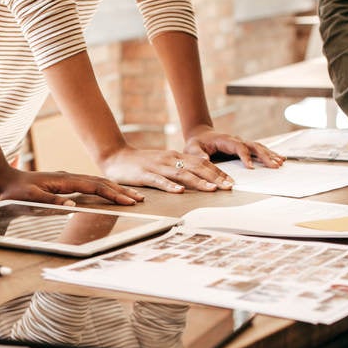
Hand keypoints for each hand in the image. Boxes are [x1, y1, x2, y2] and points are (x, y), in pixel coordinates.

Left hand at [0, 166, 143, 205]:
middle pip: (101, 183)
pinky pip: (89, 185)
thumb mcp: (30, 198)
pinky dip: (103, 189)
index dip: (113, 194)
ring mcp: (68, 180)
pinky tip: (109, 193)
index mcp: (65, 181)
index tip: (128, 201)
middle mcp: (69, 178)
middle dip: (121, 191)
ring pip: (97, 183)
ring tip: (130, 196)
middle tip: (139, 199)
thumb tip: (71, 206)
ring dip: (114, 189)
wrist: (3, 179)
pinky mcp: (65, 184)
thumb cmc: (15, 192)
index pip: (95, 186)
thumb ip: (50, 202)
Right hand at [99, 144, 232, 192]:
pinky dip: (170, 186)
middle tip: (229, 187)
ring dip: (199, 182)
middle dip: (215, 177)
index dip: (218, 172)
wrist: (116, 156)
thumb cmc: (140, 163)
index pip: (202, 163)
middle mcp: (170, 159)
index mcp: (176, 157)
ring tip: (213, 190)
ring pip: (182, 174)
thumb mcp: (163, 163)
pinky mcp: (145, 174)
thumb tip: (198, 179)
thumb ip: (178, 169)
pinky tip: (180, 191)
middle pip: (197, 167)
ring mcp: (158, 166)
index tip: (231, 182)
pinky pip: (160, 181)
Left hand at [185, 127, 283, 171]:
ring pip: (259, 148)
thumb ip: (197, 154)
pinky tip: (280, 159)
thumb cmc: (196, 143)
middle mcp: (236, 140)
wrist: (200, 135)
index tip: (250, 167)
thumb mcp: (192, 148)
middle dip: (265, 156)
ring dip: (270, 155)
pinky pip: (259, 150)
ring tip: (280, 163)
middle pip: (253, 146)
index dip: (245, 156)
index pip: (239, 147)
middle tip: (274, 165)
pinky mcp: (244, 148)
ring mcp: (241, 143)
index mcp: (226, 140)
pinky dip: (269, 154)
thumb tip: (204, 159)